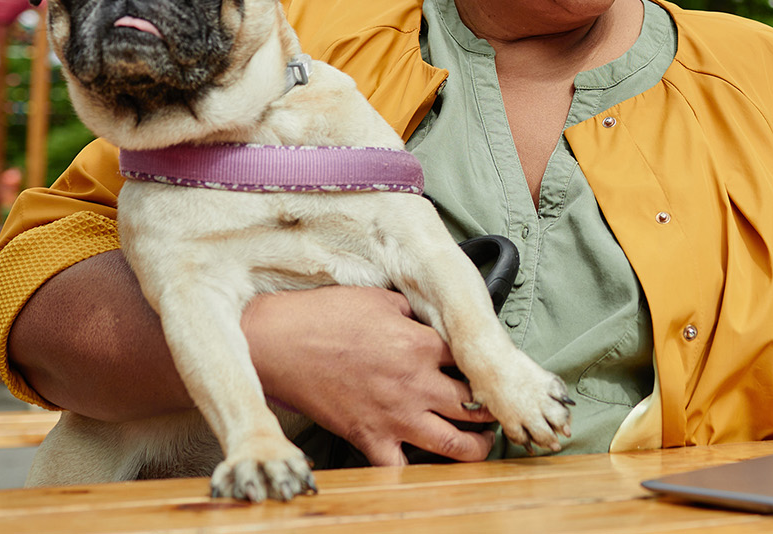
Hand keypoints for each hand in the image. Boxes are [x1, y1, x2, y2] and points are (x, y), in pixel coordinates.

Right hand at [243, 286, 496, 465]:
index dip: (481, 366)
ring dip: (476, 447)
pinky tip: (425, 467)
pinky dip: (415, 472)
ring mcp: (394, 415)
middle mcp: (416, 384)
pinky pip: (400, 468)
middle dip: (490, 410)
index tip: (485, 370)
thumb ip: (412, 313)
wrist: (278, 342)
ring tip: (481, 443)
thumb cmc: (323, 315)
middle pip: (474, 405)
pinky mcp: (368, 438)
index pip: (471, 360)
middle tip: (494, 411)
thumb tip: (426, 321)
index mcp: (421, 345)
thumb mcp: (379, 299)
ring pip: (453, 444)